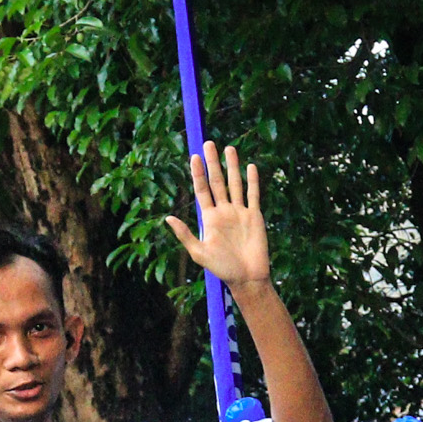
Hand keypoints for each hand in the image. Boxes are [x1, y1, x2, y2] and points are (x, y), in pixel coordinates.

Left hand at [160, 142, 271, 289]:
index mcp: (210, 218)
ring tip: (229, 148)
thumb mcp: (199, 252)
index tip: (194, 157)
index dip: (198, 174)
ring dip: (232, 166)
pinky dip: (252, 181)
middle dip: (213, 163)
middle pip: (217, 182)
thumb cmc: (222, 268)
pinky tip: (250, 166)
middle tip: (208, 144)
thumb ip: (185, 234)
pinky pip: (253, 195)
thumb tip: (167, 217)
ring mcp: (240, 212)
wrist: (247, 278)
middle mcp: (224, 211)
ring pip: (235, 184)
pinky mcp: (255, 216)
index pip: (202, 190)